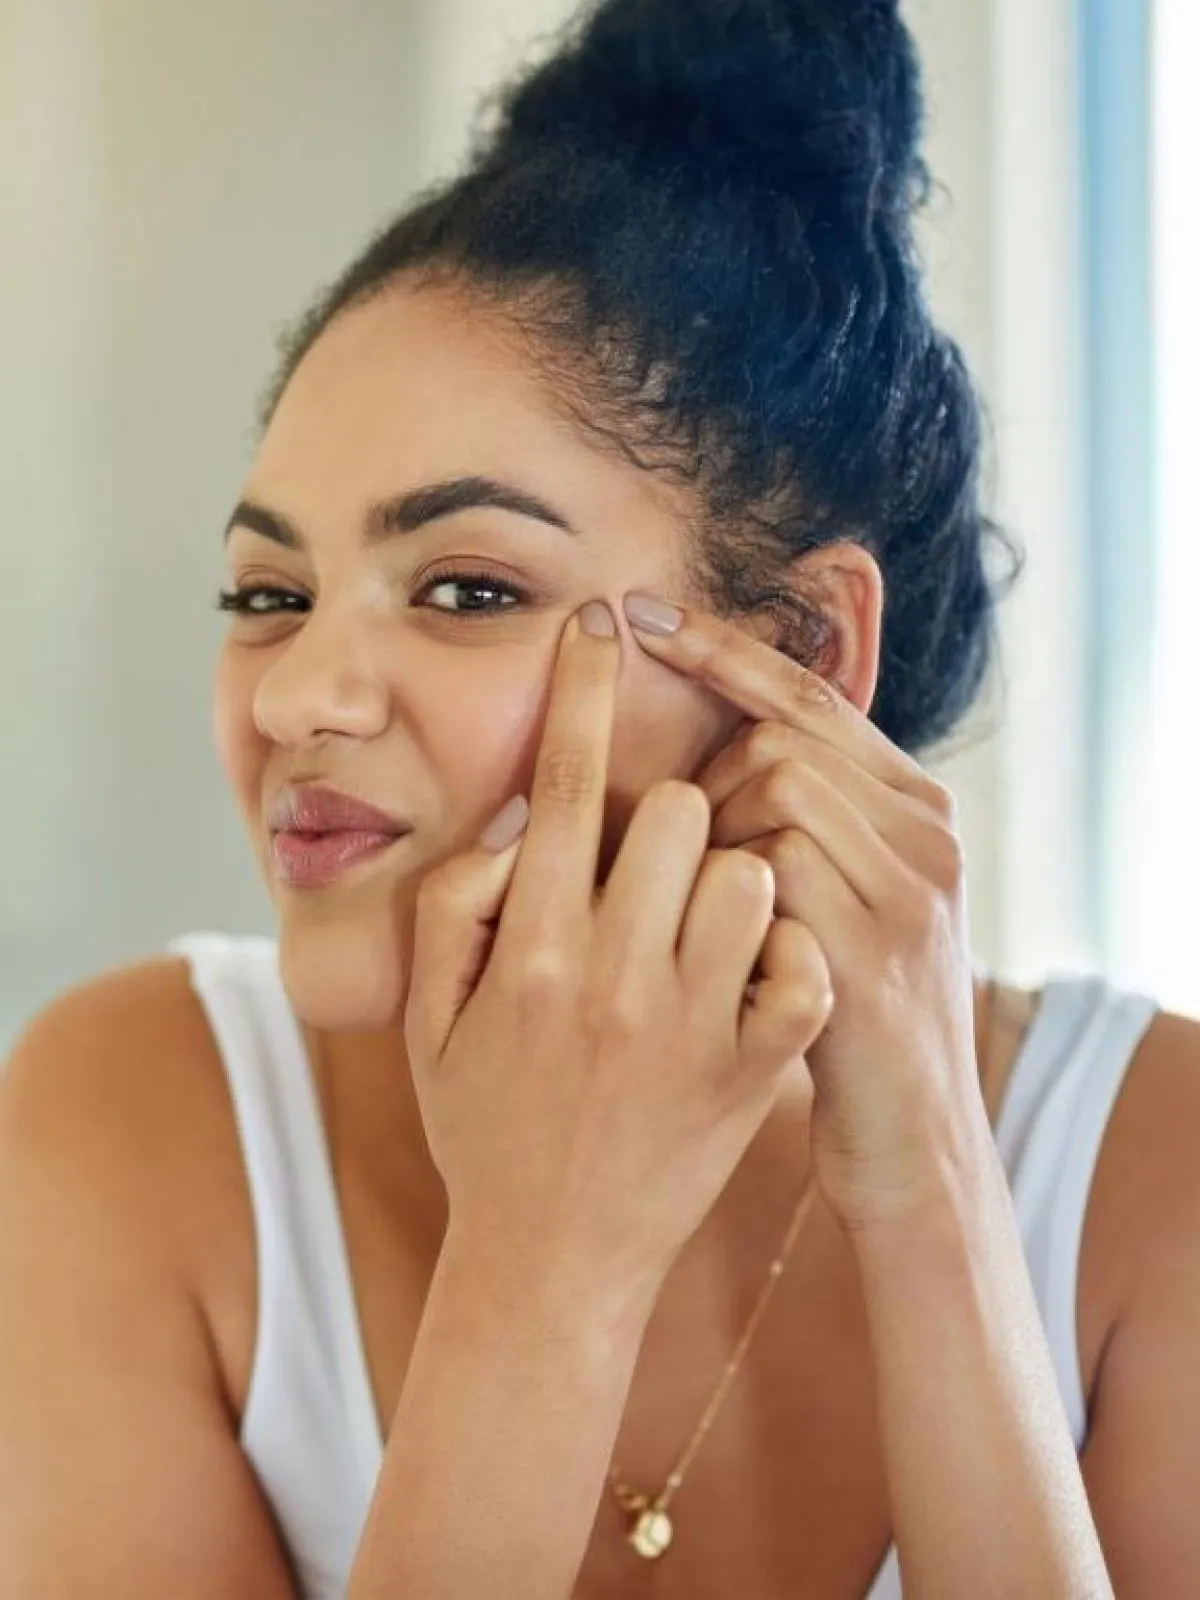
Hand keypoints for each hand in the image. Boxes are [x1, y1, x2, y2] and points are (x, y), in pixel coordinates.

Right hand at [404, 600, 833, 1318]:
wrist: (553, 1264)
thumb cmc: (484, 1130)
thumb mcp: (427, 1025)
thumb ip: (452, 912)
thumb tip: (509, 830)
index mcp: (529, 950)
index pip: (562, 786)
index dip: (583, 691)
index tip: (601, 624)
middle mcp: (612, 975)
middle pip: (676, 810)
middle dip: (673, 805)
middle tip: (659, 849)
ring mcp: (690, 1025)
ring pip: (749, 873)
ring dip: (733, 873)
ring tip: (705, 918)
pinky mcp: (752, 1072)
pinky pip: (801, 965)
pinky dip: (789, 955)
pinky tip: (758, 976)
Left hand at [621, 591, 992, 1237]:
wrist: (915, 1149)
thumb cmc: (850, 1018)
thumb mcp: (853, 902)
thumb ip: (815, 824)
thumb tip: (723, 752)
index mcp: (915, 809)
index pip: (809, 696)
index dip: (723, 649)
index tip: (639, 615)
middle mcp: (926, 835)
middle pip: (779, 741)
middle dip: (706, 784)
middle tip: (677, 861)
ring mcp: (907, 894)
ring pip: (774, 792)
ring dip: (712, 842)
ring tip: (699, 915)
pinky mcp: (869, 957)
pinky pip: (769, 872)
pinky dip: (724, 896)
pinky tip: (712, 946)